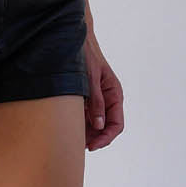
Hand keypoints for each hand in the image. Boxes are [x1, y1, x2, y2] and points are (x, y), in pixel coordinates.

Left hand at [82, 30, 123, 149]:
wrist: (75, 41)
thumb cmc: (86, 55)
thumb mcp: (90, 79)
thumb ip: (96, 102)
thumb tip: (99, 125)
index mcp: (114, 94)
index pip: (116, 124)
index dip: (105, 138)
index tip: (92, 146)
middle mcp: (108, 99)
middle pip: (106, 127)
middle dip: (95, 138)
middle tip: (79, 146)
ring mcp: (97, 99)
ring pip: (96, 124)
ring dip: (86, 133)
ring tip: (73, 138)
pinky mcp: (86, 98)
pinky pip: (86, 116)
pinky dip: (80, 124)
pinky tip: (69, 128)